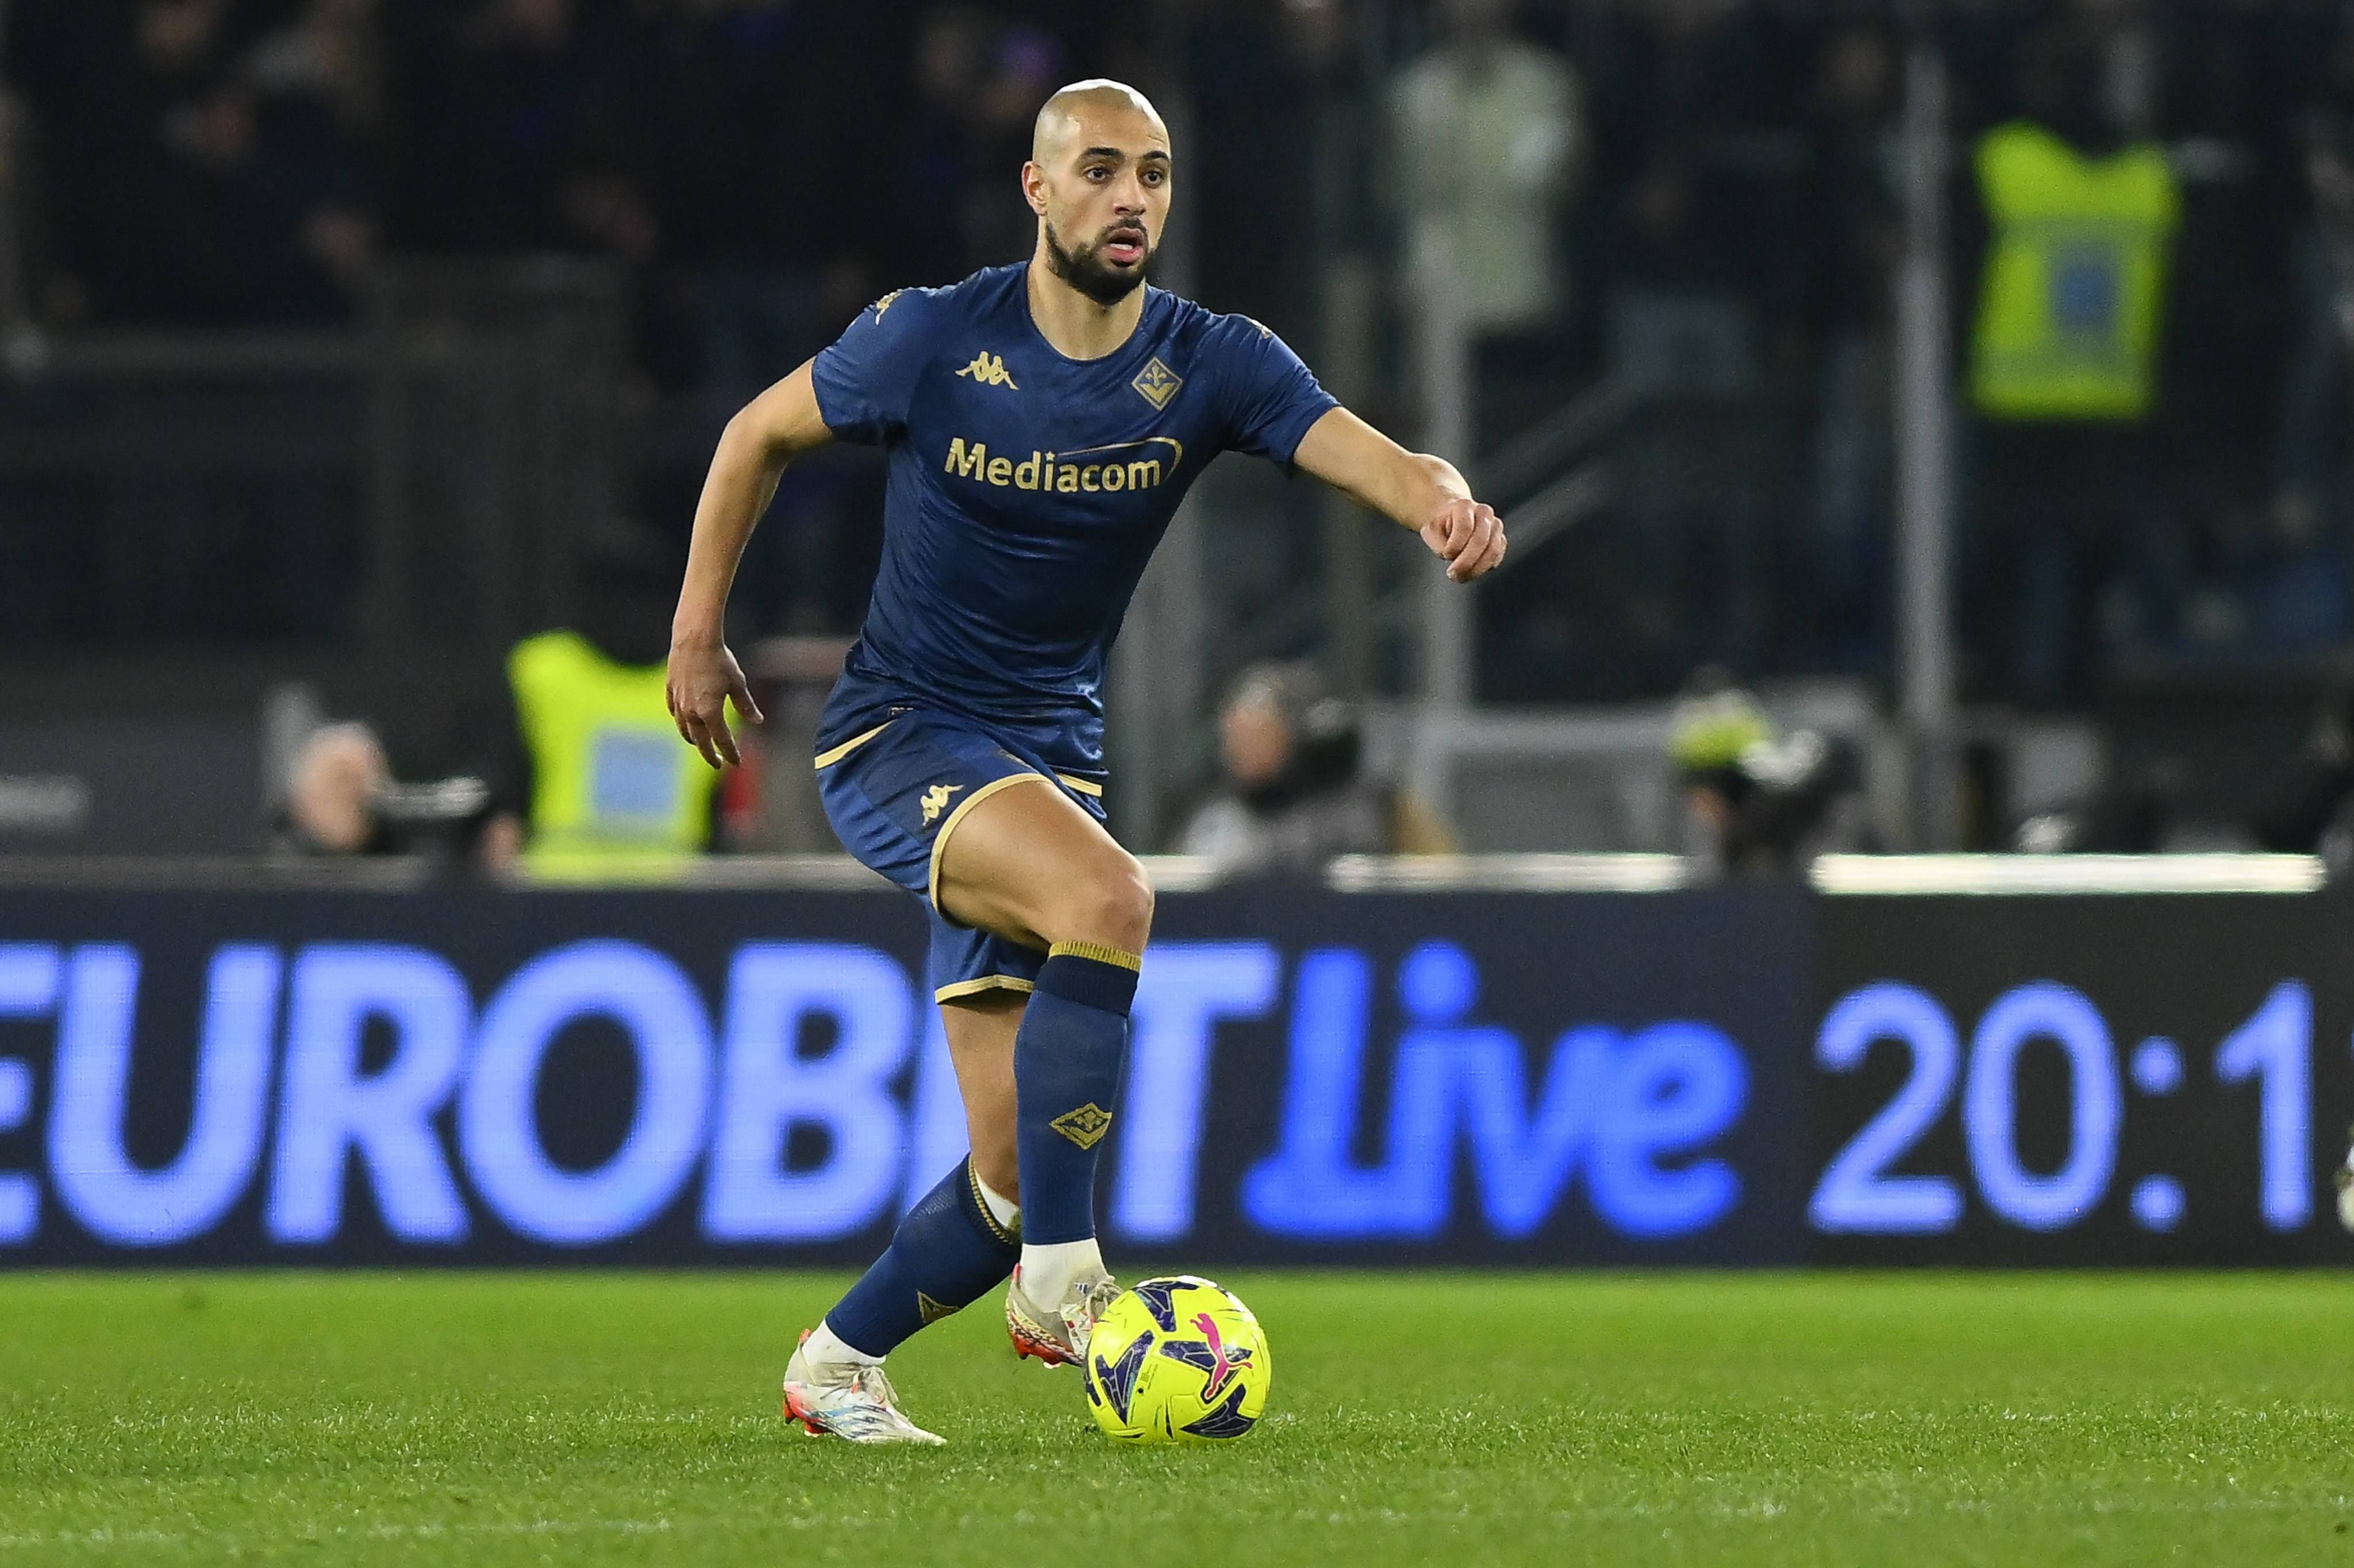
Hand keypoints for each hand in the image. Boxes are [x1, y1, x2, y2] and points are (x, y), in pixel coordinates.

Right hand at [666, 637, 763, 768]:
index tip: (736, 763)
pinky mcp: (671, 690)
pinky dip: (681, 721)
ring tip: (701, 745)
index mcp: (710, 713)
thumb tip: (757, 720)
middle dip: (710, 754)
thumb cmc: (719, 660)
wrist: (694, 640)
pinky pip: (674, 712)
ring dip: (693, 740)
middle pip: (700, 742)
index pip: (722, 741)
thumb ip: (746, 705)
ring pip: (684, 729)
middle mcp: (692, 712)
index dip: (730, 753)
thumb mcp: (738, 684)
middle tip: (718, 763)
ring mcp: (679, 702)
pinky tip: (684, 722)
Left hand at [1420, 497, 1506, 581]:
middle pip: (1481, 541)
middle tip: (1453, 575)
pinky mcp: (1500, 540)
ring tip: (1461, 577)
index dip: (1455, 545)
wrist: (1452, 518)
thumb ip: (1438, 543)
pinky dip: (1484, 568)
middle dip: (1466, 562)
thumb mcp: (1430, 531)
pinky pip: (1497, 557)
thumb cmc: (1441, 525)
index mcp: (1464, 506)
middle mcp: (1484, 513)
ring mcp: (1495, 526)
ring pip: (1493, 551)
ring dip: (1476, 569)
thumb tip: (1451, 557)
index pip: (1465, 527)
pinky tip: (1470, 571)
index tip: (1445, 555)